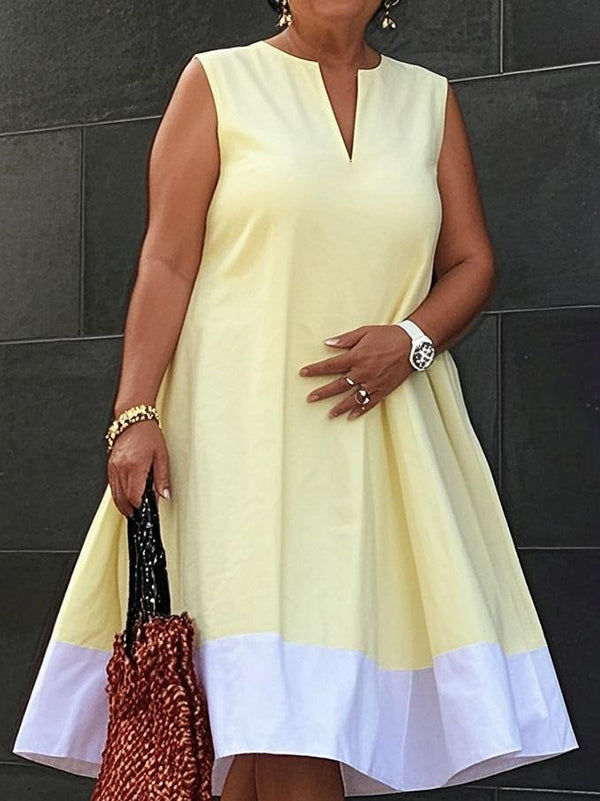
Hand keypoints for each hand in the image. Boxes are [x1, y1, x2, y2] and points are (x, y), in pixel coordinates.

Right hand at [107, 419, 170, 516]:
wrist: (133, 419)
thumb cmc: (148, 434)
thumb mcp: (162, 456)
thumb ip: (162, 478)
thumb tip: (164, 495)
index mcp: (135, 466)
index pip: (134, 496)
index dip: (139, 507)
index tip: (145, 511)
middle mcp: (121, 468)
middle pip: (122, 498)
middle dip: (130, 509)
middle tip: (137, 515)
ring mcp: (113, 467)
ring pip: (114, 493)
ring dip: (122, 504)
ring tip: (131, 510)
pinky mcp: (110, 465)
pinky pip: (112, 485)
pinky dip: (117, 493)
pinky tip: (124, 496)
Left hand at [298, 324, 414, 418]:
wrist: (412, 345)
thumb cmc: (388, 336)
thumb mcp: (365, 332)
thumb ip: (345, 340)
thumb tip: (328, 343)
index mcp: (356, 357)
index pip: (330, 365)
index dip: (315, 370)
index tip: (303, 373)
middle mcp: (363, 372)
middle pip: (338, 385)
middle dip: (322, 392)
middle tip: (310, 399)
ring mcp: (373, 383)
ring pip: (352, 398)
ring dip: (339, 407)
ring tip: (329, 414)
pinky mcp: (383, 389)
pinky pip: (369, 403)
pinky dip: (360, 410)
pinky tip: (351, 416)